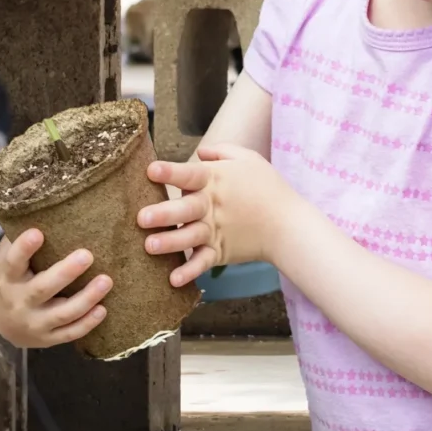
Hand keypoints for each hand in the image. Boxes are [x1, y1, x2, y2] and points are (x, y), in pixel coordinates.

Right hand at [0, 230, 111, 347]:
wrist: (5, 322)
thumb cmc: (16, 278)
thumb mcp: (11, 259)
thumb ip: (23, 236)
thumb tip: (46, 197)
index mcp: (8, 278)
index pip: (13, 262)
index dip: (23, 248)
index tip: (38, 232)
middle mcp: (19, 302)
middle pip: (41, 289)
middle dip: (64, 273)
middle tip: (87, 254)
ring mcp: (34, 323)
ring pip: (61, 313)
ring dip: (86, 298)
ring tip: (107, 280)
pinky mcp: (48, 338)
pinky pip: (69, 333)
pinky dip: (87, 323)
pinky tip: (104, 309)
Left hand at [140, 144, 299, 285]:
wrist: (288, 222)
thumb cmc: (268, 187)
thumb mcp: (249, 159)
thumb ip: (223, 151)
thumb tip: (199, 152)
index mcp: (215, 179)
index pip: (189, 174)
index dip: (170, 172)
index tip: (151, 171)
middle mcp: (212, 205)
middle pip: (186, 209)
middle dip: (164, 213)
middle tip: (142, 218)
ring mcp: (215, 230)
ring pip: (188, 236)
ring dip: (169, 242)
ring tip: (149, 246)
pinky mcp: (220, 251)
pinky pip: (203, 263)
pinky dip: (190, 272)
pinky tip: (174, 279)